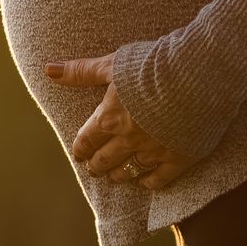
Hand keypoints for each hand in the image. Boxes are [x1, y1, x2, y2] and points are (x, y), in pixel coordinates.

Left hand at [46, 57, 183, 189]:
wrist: (198, 73)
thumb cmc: (153, 64)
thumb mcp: (113, 64)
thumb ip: (82, 71)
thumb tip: (48, 70)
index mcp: (109, 118)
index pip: (86, 141)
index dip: (80, 149)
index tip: (79, 154)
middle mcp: (128, 140)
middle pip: (105, 161)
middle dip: (96, 165)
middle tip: (94, 169)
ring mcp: (154, 151)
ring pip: (129, 171)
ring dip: (118, 175)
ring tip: (115, 176)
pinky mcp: (179, 157)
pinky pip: (159, 179)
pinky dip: (148, 182)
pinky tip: (145, 181)